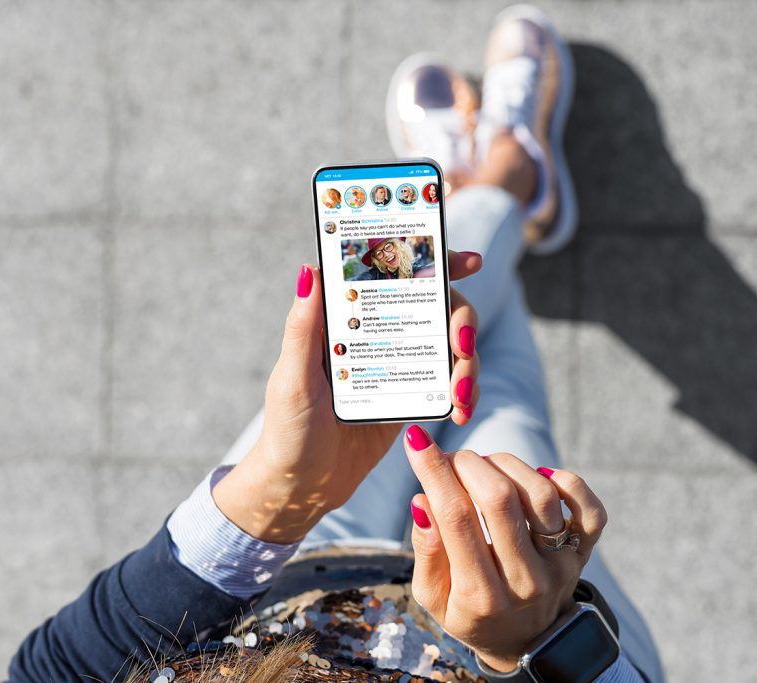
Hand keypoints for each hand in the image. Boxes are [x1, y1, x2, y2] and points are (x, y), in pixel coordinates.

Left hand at [212, 251, 481, 543]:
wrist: (302, 486)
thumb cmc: (287, 430)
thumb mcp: (293, 379)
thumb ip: (303, 327)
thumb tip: (310, 268)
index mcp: (345, 317)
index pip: (392, 274)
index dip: (434, 261)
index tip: (469, 260)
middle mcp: (376, 332)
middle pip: (436, 305)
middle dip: (462, 320)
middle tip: (463, 345)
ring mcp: (398, 362)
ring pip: (450, 344)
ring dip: (468, 363)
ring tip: (462, 396)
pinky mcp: (411, 394)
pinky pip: (449, 381)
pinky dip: (463, 391)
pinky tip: (461, 409)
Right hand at [403, 425, 608, 671]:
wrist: (525, 644)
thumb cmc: (470, 612)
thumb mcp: (433, 597)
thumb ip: (427, 551)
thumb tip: (423, 500)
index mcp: (480, 595)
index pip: (456, 518)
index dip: (434, 471)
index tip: (418, 441)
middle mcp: (525, 581)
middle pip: (500, 499)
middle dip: (468, 464)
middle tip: (453, 459)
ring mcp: (560, 566)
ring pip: (540, 495)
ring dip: (507, 465)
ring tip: (486, 467)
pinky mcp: (583, 554)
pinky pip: (590, 510)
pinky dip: (567, 481)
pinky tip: (539, 475)